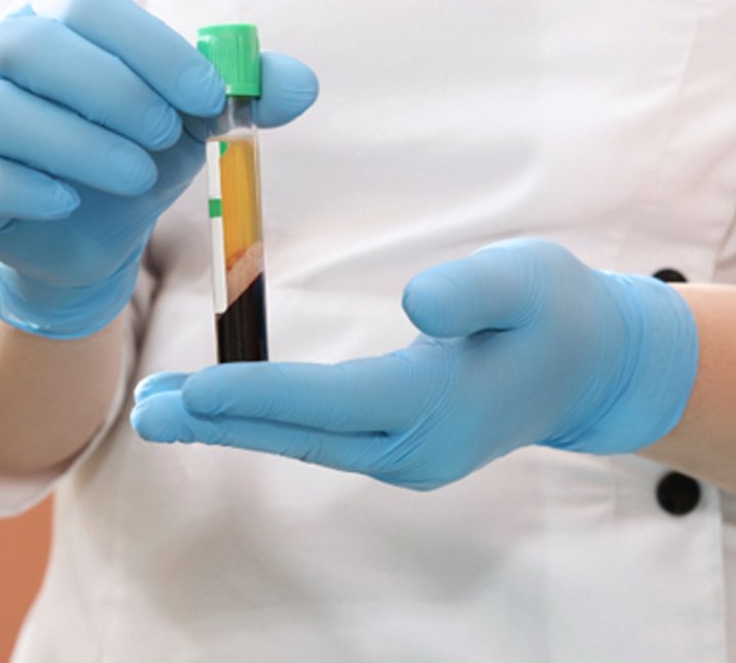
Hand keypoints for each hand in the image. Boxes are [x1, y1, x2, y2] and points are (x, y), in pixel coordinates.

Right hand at [0, 0, 317, 337]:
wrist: (94, 228)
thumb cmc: (141, 154)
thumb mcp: (198, 123)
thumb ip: (249, 97)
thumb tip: (305, 85)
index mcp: (63, 23)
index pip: (89, 5)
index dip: (151, 47)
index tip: (208, 97)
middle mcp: (5, 56)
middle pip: (33, 47)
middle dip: (112, 92)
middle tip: (167, 136)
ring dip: (76, 143)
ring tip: (137, 177)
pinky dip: (18, 186)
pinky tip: (67, 202)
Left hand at [131, 239, 697, 489]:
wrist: (591, 366)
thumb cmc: (559, 312)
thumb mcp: (529, 280)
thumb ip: (475, 291)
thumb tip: (413, 302)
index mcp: (437, 406)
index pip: (330, 404)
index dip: (257, 397)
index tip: (189, 392)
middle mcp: (413, 447)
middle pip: (300, 434)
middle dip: (221, 421)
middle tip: (144, 409)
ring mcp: (408, 455)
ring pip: (306, 439)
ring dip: (235, 423)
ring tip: (167, 406)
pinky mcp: (404, 445)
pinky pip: (323, 434)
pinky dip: (270, 419)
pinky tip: (231, 408)